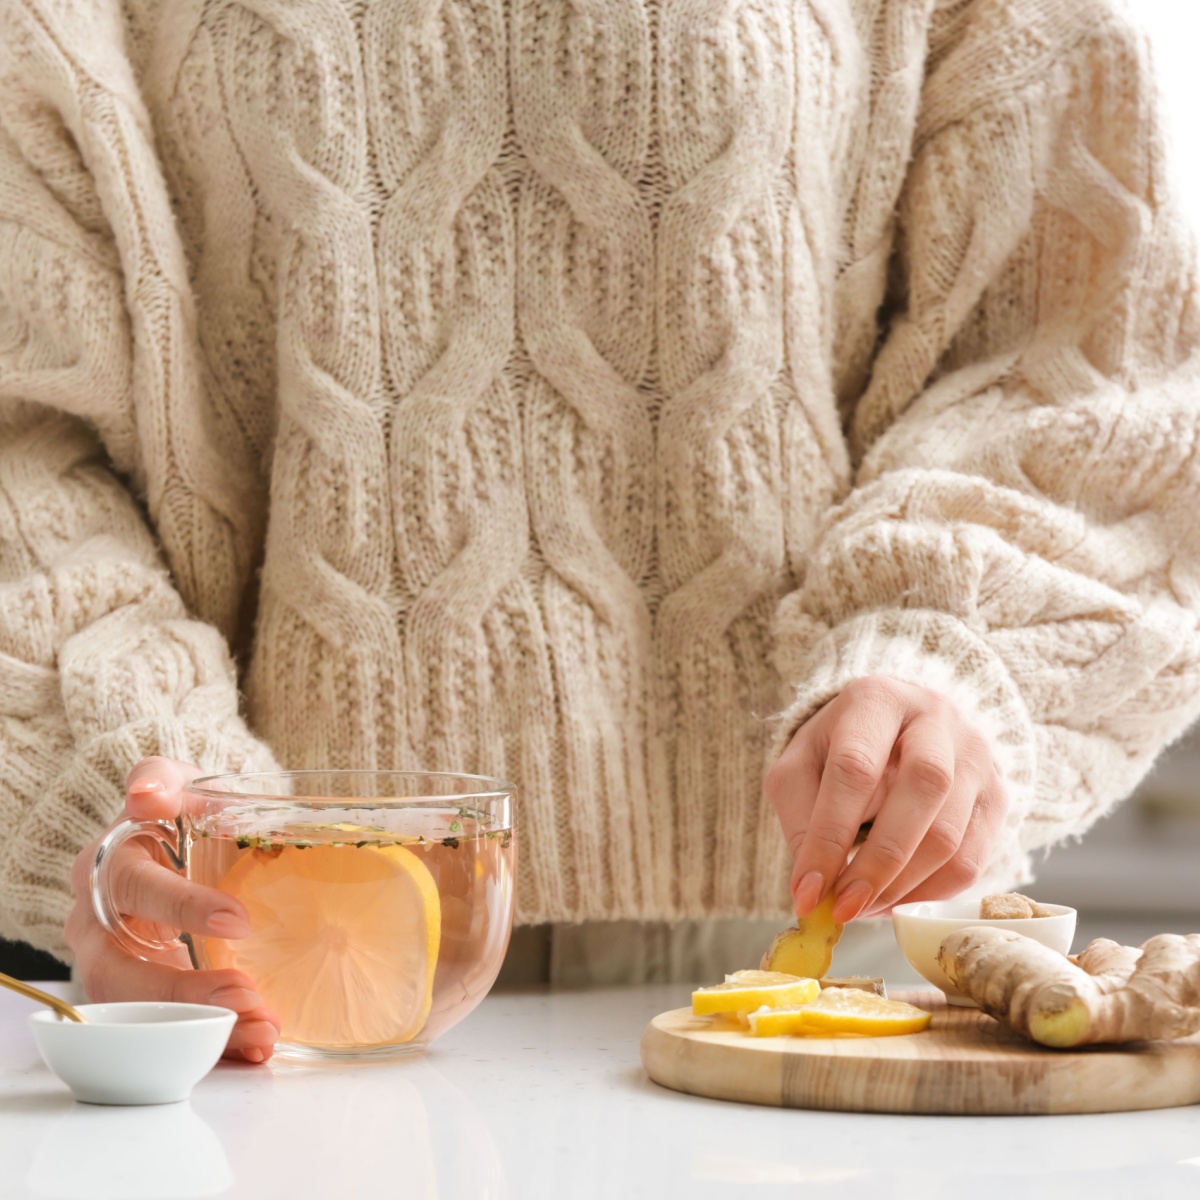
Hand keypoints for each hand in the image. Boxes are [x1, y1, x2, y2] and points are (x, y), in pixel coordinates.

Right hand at [66, 757, 278, 1061]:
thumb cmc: (169, 808)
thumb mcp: (168, 782)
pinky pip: (163, 1026)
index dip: (182, 906)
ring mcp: (110, 966)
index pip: (135, 889)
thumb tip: (145, 792)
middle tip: (245, 996)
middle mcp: (95, 924)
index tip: (237, 920)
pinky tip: (252, 1044)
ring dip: (199, 1026)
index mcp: (103, 867)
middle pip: (121, 971)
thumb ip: (158, 780)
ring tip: (258, 1029)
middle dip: (184, 991)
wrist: (163, 835)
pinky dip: (208, 1041)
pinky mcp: (138, 995)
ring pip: (138, 1011)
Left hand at [767, 677, 1007, 922]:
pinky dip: (930, 893)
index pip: (854, 767)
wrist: (900, 725)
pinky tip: (896, 900)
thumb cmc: (841, 749)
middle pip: (920, 791)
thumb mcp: (801, 766)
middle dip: (877, 864)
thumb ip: (799, 818)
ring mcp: (975, 756)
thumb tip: (813, 889)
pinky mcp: (998, 795)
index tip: (808, 891)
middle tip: (844, 908)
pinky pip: (973, 860)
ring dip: (902, 886)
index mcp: (876, 699)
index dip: (830, 835)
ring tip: (863, 907)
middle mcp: (935, 718)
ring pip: (950, 834)